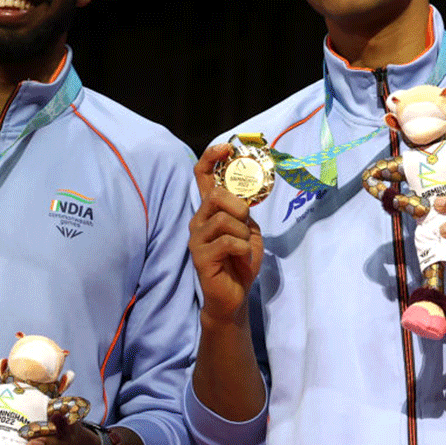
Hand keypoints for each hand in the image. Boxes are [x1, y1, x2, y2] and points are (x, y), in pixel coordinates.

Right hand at [188, 144, 262, 326]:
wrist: (235, 296)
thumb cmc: (240, 260)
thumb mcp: (248, 230)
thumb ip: (244, 210)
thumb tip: (245, 196)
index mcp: (210, 209)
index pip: (202, 175)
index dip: (211, 157)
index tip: (226, 148)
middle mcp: (199, 219)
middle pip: (216, 195)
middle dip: (239, 206)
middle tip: (246, 221)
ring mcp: (197, 238)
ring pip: (225, 219)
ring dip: (243, 233)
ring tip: (243, 247)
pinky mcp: (200, 256)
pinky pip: (228, 241)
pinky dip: (242, 249)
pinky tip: (239, 258)